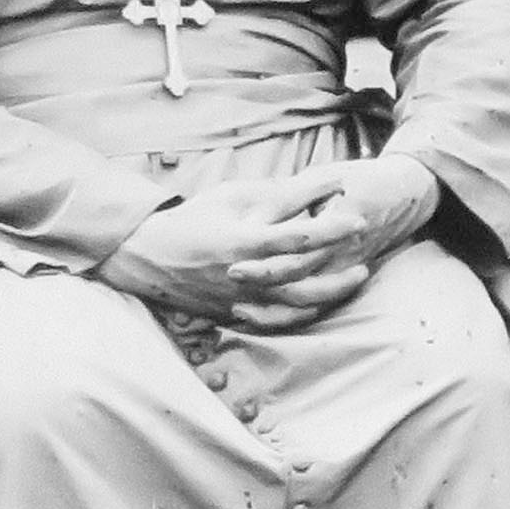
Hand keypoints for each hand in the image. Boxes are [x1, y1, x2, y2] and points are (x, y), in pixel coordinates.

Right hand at [99, 157, 436, 331]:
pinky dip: (305, 315)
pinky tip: (323, 304)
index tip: (356, 219)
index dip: (333, 229)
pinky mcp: (235, 316)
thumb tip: (324, 184)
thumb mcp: (233, 197)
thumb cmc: (193, 219)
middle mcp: (244, 277)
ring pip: (297, 306)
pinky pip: (278, 323)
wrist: (146, 256)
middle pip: (305, 276)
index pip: (300, 238)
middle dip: (339, 263)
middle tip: (363, 247)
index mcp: (243, 243)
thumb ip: (280, 194)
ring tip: (355, 278)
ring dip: (332, 293)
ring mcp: (240, 301)